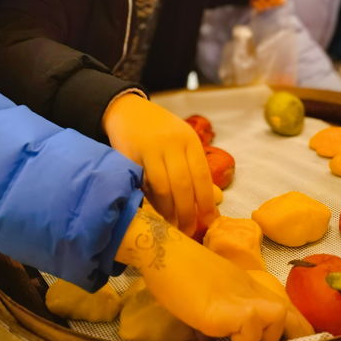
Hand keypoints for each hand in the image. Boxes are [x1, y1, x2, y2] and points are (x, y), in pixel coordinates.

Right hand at [102, 94, 217, 234]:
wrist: (127, 110)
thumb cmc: (159, 130)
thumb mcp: (181, 140)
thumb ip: (193, 166)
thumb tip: (213, 201)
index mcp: (189, 139)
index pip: (202, 175)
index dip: (206, 202)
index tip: (209, 221)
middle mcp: (171, 143)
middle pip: (184, 184)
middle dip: (187, 212)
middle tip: (188, 230)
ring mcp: (150, 148)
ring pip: (163, 187)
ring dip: (168, 210)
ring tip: (171, 224)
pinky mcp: (130, 155)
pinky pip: (142, 184)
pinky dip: (149, 200)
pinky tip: (154, 209)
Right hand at [116, 206, 288, 340]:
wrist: (162, 250)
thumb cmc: (179, 266)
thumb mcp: (215, 281)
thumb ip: (230, 298)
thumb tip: (234, 322)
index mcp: (247, 284)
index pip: (284, 306)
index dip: (293, 326)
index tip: (285, 340)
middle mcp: (248, 289)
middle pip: (289, 313)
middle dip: (286, 333)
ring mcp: (238, 298)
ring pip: (279, 316)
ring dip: (262, 333)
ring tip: (237, 333)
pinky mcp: (222, 311)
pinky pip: (251, 324)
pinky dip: (243, 334)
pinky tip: (222, 330)